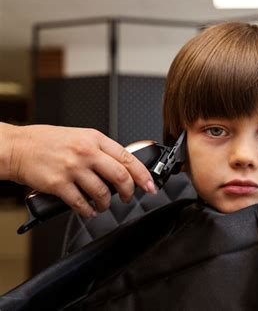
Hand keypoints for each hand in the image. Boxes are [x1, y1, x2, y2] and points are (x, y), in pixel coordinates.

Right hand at [1, 123, 156, 216]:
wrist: (17, 147)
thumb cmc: (47, 142)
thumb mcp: (80, 137)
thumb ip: (100, 150)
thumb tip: (122, 167)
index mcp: (94, 139)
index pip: (128, 158)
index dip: (143, 175)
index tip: (150, 185)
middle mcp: (86, 152)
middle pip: (120, 176)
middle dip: (130, 192)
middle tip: (129, 198)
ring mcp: (72, 168)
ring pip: (102, 192)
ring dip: (107, 204)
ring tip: (103, 206)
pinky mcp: (59, 184)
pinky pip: (81, 203)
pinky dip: (88, 210)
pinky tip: (88, 210)